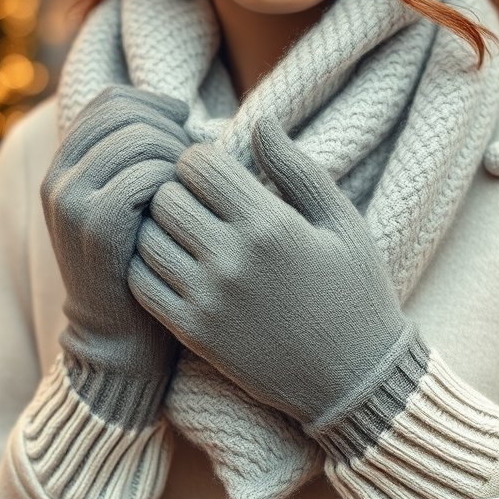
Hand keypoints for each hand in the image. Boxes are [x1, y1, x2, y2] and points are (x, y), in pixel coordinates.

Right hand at [41, 86, 189, 424]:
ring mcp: (69, 199)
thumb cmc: (144, 264)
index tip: (185, 127)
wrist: (121, 338)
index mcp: (65, 165)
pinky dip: (174, 186)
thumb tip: (179, 108)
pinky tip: (183, 211)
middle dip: (171, 130)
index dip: (154, 104)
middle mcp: (58, 176)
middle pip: (126, 113)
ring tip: (191, 190)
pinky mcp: (92, 224)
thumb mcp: (133, 202)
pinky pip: (144, 176)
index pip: (111, 100)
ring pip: (139, 139)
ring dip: (178, 158)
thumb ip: (140, 156)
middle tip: (194, 165)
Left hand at [127, 116, 414, 427]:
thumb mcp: (341, 222)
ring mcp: (208, 299)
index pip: (198, 164)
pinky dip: (149, 265)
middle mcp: (232, 260)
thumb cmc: (355, 292)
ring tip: (185, 231)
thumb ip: (297, 168)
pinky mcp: (194, 333)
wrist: (353, 379)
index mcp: (270, 225)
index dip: (201, 159)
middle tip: (196, 200)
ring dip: (159, 227)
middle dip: (176, 189)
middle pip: (164, 197)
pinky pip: (143, 283)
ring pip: (147, 238)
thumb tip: (260, 120)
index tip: (215, 173)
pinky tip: (176, 264)